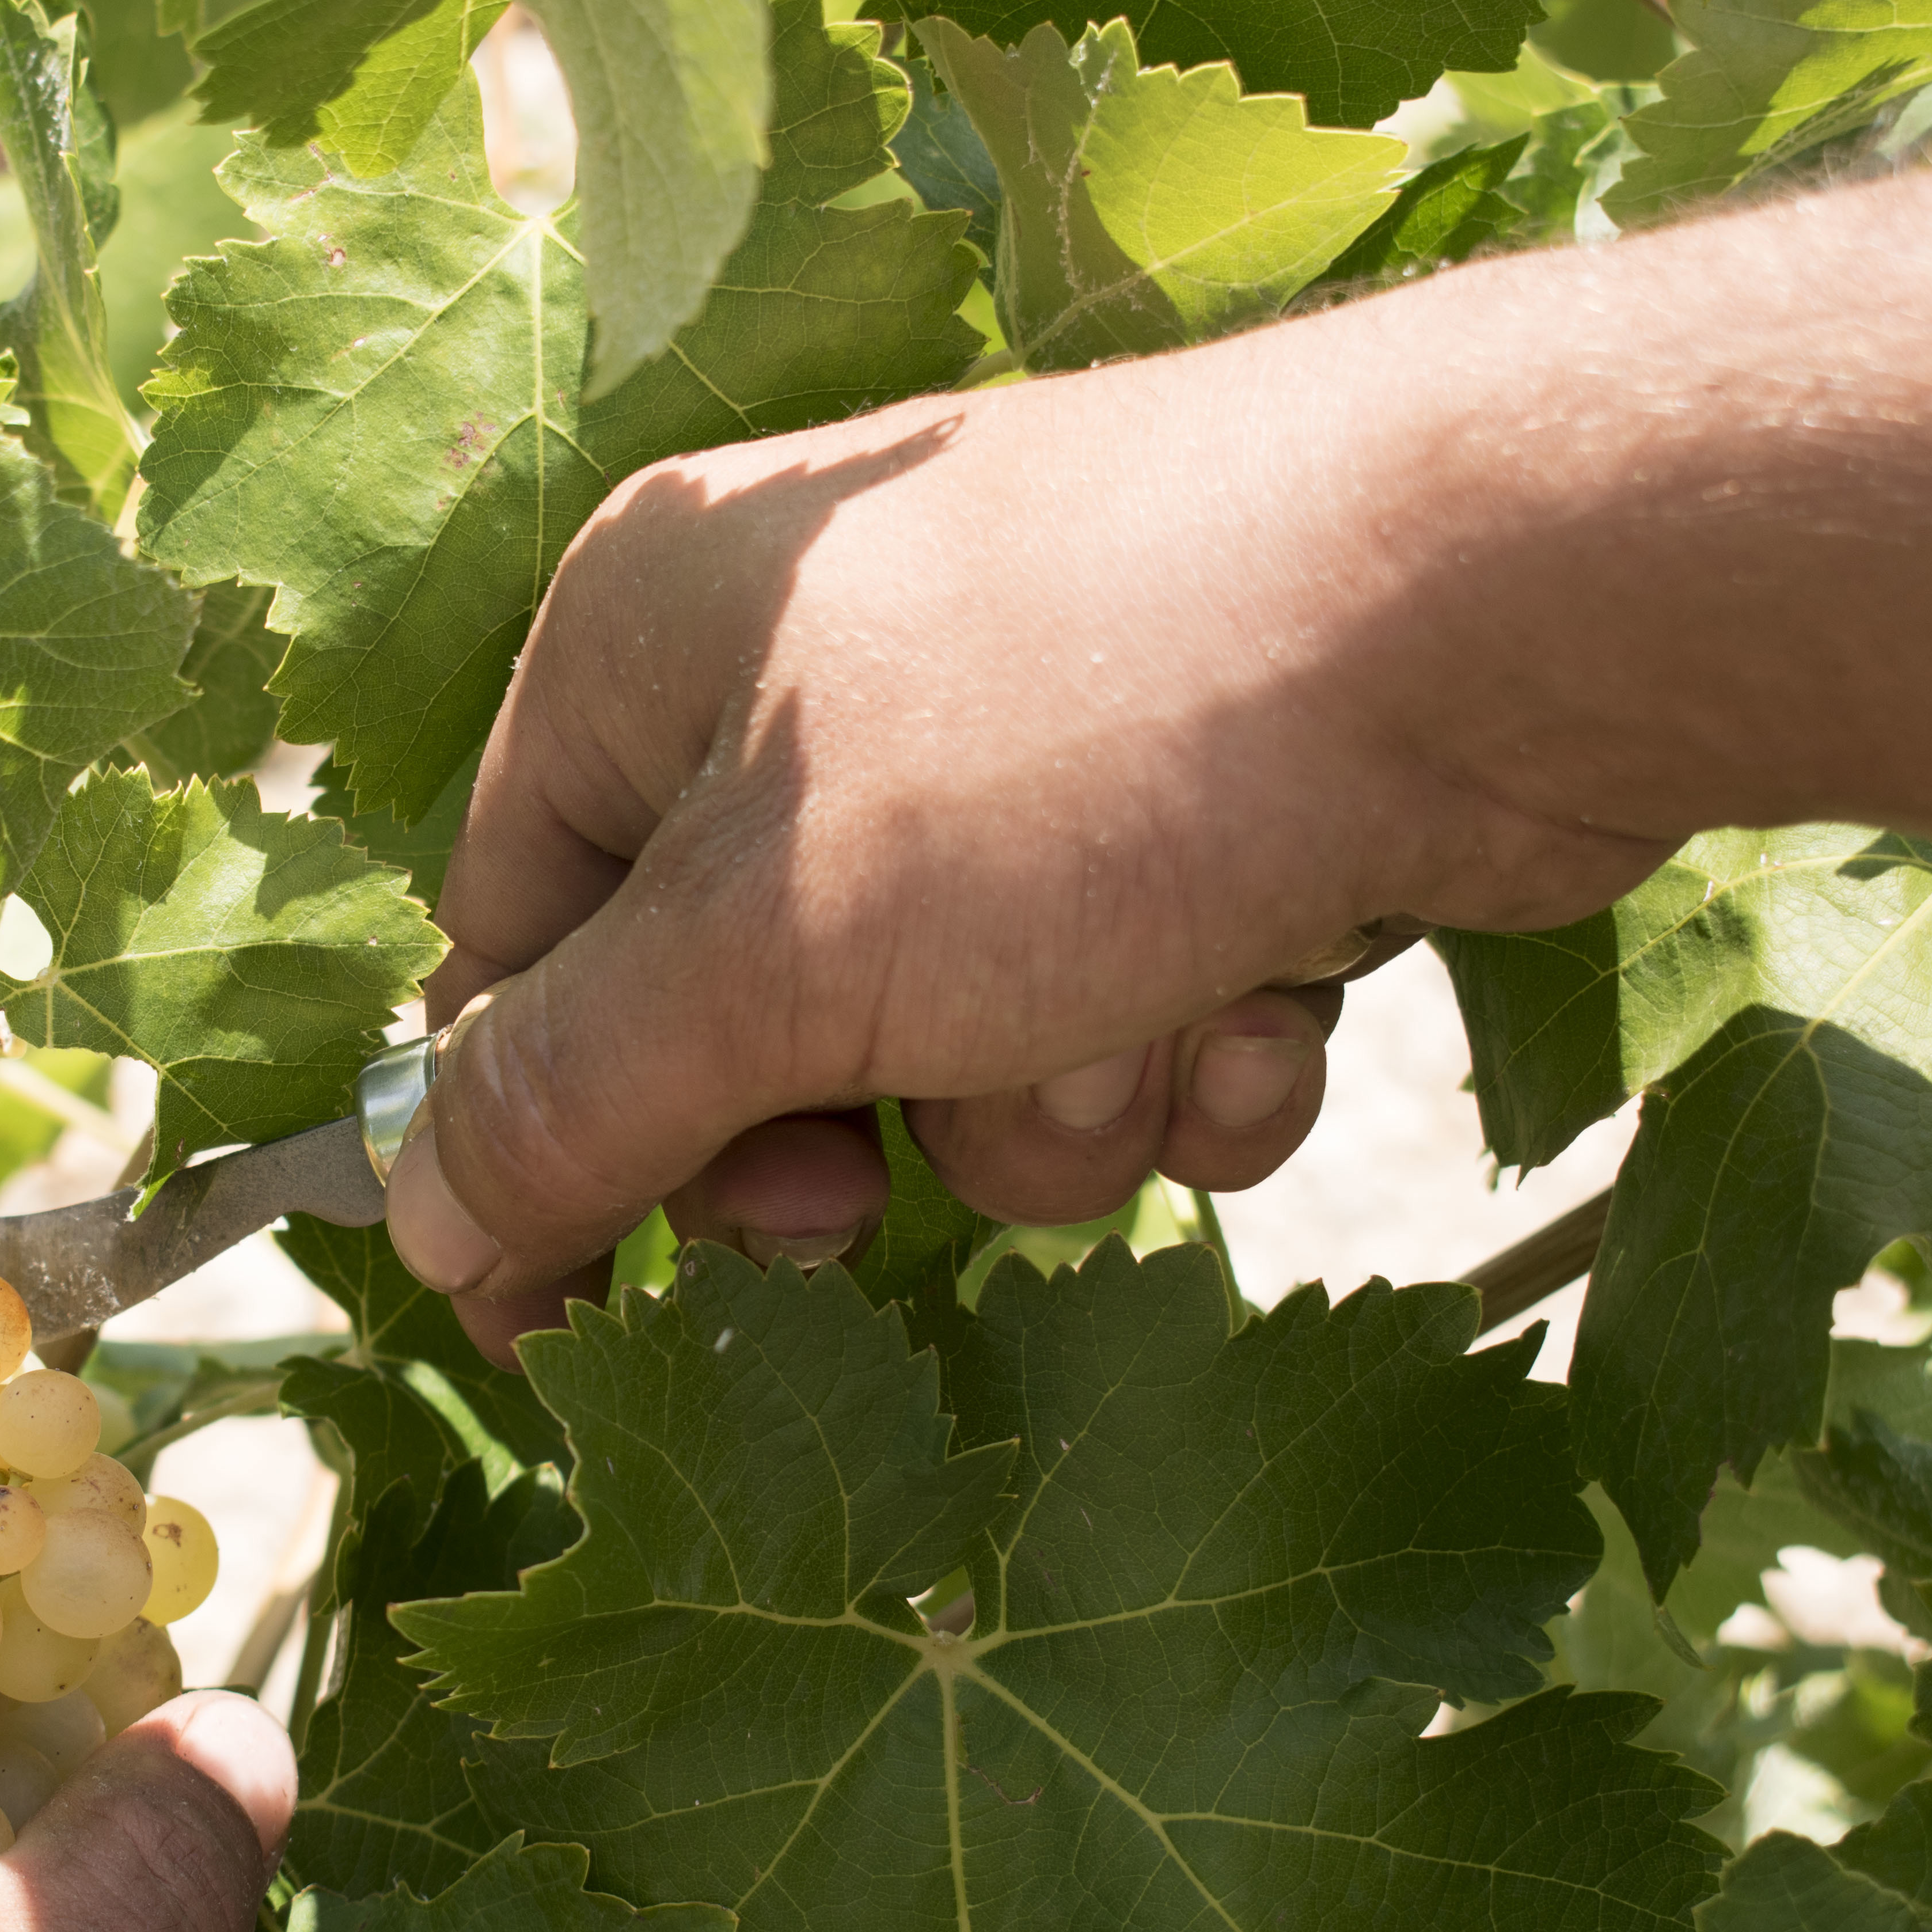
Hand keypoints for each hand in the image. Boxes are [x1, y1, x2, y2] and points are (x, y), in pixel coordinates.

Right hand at [392, 324, 1667, 1362]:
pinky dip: (1194, 1050)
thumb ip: (570, 1101)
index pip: (513, 944)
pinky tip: (1277, 985)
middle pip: (735, 1028)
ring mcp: (1021, 754)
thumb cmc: (1078, 736)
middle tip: (884, 1177)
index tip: (569, 1334)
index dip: (537, 1147)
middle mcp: (820, 685)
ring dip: (1050, 1101)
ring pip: (953, 1060)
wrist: (1510, 597)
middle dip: (852, 1127)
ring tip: (1147, 1006)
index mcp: (649, 647)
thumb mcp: (764, 947)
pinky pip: (1124, 1023)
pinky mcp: (1198, 823)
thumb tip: (421, 1220)